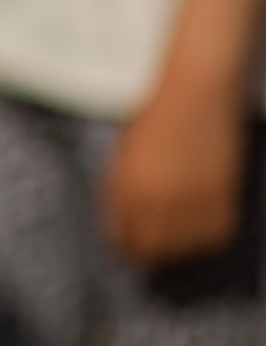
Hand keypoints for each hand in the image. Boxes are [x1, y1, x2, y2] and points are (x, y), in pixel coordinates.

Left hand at [104, 77, 248, 268]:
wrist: (197, 94)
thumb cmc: (156, 118)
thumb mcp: (126, 156)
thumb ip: (121, 191)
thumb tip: (121, 224)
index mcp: (126, 189)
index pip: (123, 239)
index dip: (125, 246)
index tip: (127, 245)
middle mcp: (158, 202)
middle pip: (152, 250)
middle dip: (148, 250)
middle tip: (152, 241)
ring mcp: (192, 204)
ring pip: (183, 250)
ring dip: (177, 246)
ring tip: (176, 230)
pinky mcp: (223, 203)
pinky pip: (212, 238)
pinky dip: (204, 236)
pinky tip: (197, 224)